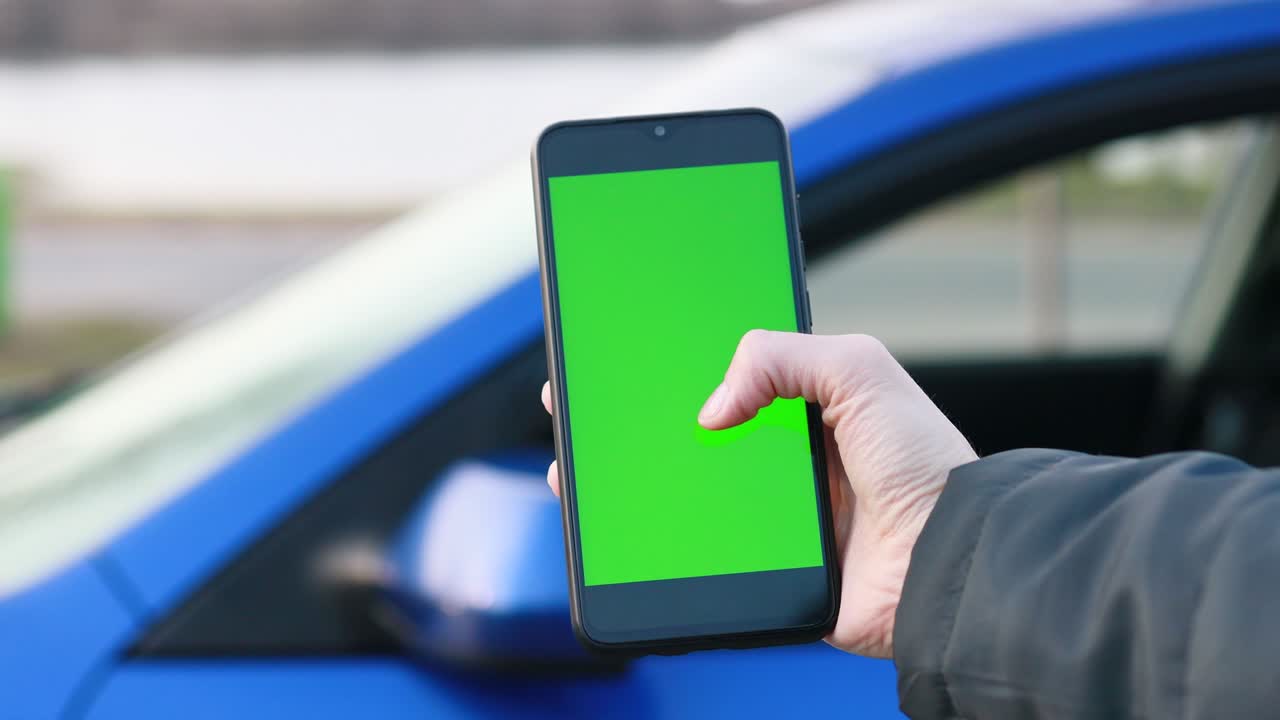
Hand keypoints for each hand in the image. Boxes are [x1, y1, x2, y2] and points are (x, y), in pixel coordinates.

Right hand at [540, 331, 975, 658]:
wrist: (947, 563)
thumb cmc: (924, 465)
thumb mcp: (861, 371)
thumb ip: (782, 357)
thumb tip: (709, 412)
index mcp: (803, 406)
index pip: (721, 375)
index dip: (669, 365)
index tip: (618, 354)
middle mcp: (781, 459)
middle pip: (688, 433)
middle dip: (633, 422)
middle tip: (578, 408)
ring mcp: (769, 516)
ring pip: (683, 492)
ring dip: (632, 482)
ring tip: (576, 468)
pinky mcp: (763, 567)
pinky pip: (699, 551)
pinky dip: (658, 540)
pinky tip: (618, 528)